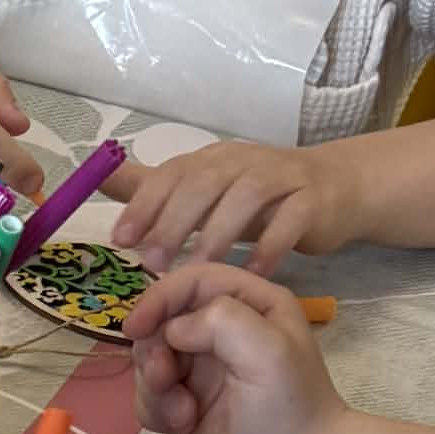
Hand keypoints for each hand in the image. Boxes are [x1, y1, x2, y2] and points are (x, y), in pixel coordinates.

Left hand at [112, 138, 364, 276]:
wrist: (334, 188)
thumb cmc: (258, 196)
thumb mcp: (203, 188)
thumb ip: (154, 187)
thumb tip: (100, 175)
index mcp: (211, 160)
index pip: (173, 172)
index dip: (145, 203)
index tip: (122, 239)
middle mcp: (243, 161)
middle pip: (206, 182)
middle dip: (175, 221)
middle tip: (153, 262)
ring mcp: (282, 177)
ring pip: (248, 197)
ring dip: (219, 233)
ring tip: (198, 270)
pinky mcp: (313, 200)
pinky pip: (291, 220)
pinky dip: (271, 246)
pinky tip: (252, 273)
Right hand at [123, 262, 351, 433]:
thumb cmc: (288, 408)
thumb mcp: (266, 350)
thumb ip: (220, 321)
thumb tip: (172, 330)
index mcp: (251, 304)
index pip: (191, 280)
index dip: (158, 298)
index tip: (135, 329)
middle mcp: (225, 331)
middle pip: (162, 323)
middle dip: (155, 353)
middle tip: (168, 382)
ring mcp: (204, 370)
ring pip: (150, 362)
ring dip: (155, 389)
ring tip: (183, 415)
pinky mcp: (188, 404)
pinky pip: (150, 396)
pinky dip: (155, 412)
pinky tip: (181, 428)